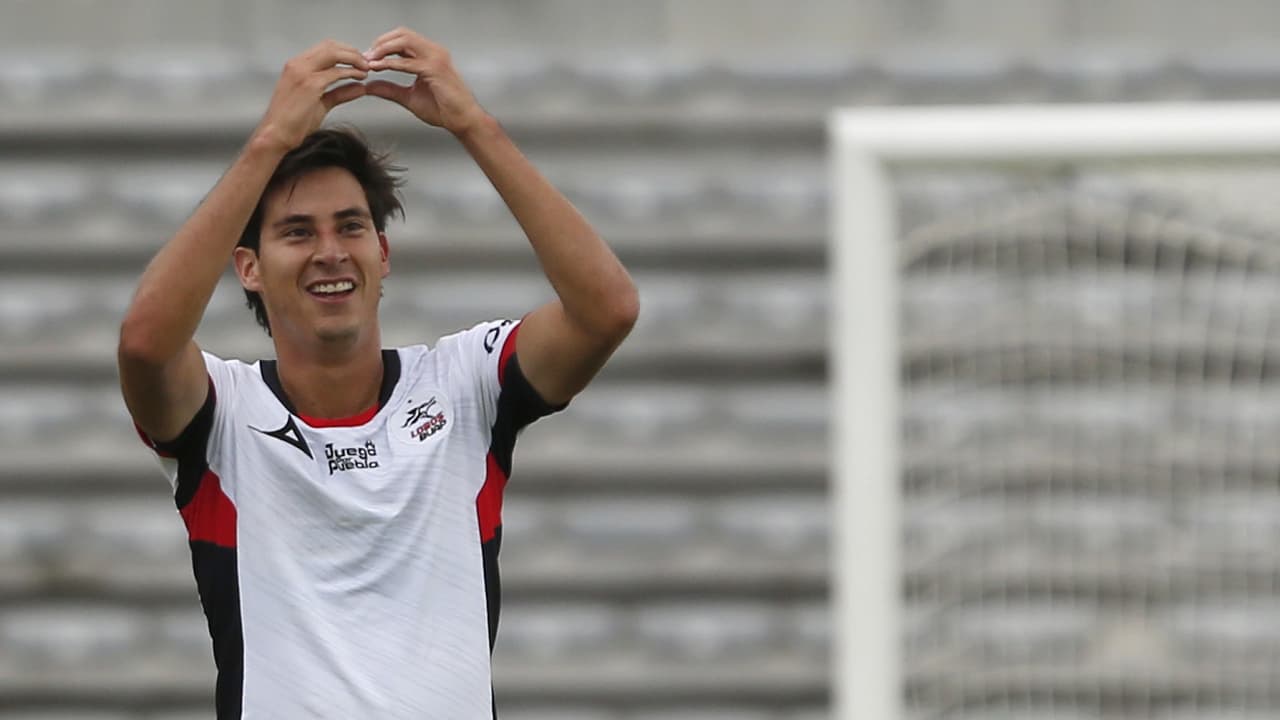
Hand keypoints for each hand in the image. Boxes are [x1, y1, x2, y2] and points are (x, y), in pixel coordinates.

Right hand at [253, 40, 369, 153]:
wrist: (276, 135)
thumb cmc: (293, 123)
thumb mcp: (320, 103)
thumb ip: (339, 93)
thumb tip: (360, 88)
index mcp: (296, 66)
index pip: (324, 48)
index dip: (345, 51)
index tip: (359, 61)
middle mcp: (297, 64)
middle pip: (331, 46)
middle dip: (352, 52)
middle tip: (366, 63)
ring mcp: (302, 72)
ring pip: (334, 54)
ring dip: (354, 59)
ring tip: (366, 69)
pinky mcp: (310, 84)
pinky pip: (336, 72)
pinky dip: (351, 73)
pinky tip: (360, 78)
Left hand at [363, 28, 489, 135]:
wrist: (461, 120)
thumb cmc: (444, 108)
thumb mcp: (409, 97)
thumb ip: (390, 90)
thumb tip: (370, 86)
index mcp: (429, 55)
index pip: (402, 39)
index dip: (383, 45)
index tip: (368, 58)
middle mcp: (433, 52)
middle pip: (402, 34)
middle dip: (381, 42)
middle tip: (367, 56)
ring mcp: (436, 58)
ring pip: (404, 41)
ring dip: (384, 48)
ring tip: (370, 60)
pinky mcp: (435, 69)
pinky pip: (408, 61)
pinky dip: (391, 63)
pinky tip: (380, 68)